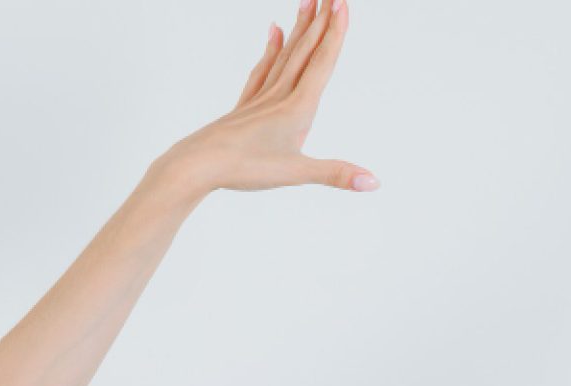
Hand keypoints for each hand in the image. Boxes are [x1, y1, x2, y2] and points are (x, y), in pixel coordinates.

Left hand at [160, 0, 376, 194]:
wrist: (195, 166)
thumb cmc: (243, 169)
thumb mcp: (296, 173)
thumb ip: (336, 174)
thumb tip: (374, 183)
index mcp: (297, 108)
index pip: (321, 63)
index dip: (335, 33)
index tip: (342, 3)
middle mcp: (280, 96)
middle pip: (305, 51)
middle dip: (321, 21)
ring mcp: (260, 99)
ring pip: (284, 55)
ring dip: (299, 28)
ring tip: (307, 2)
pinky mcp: (244, 107)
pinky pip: (262, 70)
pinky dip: (271, 49)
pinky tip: (274, 31)